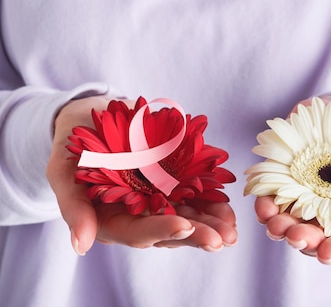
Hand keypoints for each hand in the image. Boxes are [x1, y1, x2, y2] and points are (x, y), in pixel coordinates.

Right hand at [46, 96, 237, 254]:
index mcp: (112, 219)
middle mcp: (139, 213)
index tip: (184, 226)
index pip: (138, 231)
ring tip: (233, 228)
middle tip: (223, 238)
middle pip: (170, 229)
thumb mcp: (63, 171)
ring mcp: (159, 198)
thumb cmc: (74, 145)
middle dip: (198, 234)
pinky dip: (214, 199)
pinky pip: (198, 193)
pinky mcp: (175, 182)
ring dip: (212, 222)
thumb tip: (81, 246)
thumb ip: (73, 206)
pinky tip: (230, 205)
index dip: (161, 229)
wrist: (94, 118)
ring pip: (189, 215)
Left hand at [253, 95, 330, 263]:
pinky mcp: (284, 180)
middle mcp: (326, 216)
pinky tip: (263, 204)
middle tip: (296, 236)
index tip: (327, 252)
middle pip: (313, 238)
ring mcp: (303, 199)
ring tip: (275, 223)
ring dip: (279, 226)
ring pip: (288, 222)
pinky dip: (264, 203)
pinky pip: (270, 197)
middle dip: (303, 239)